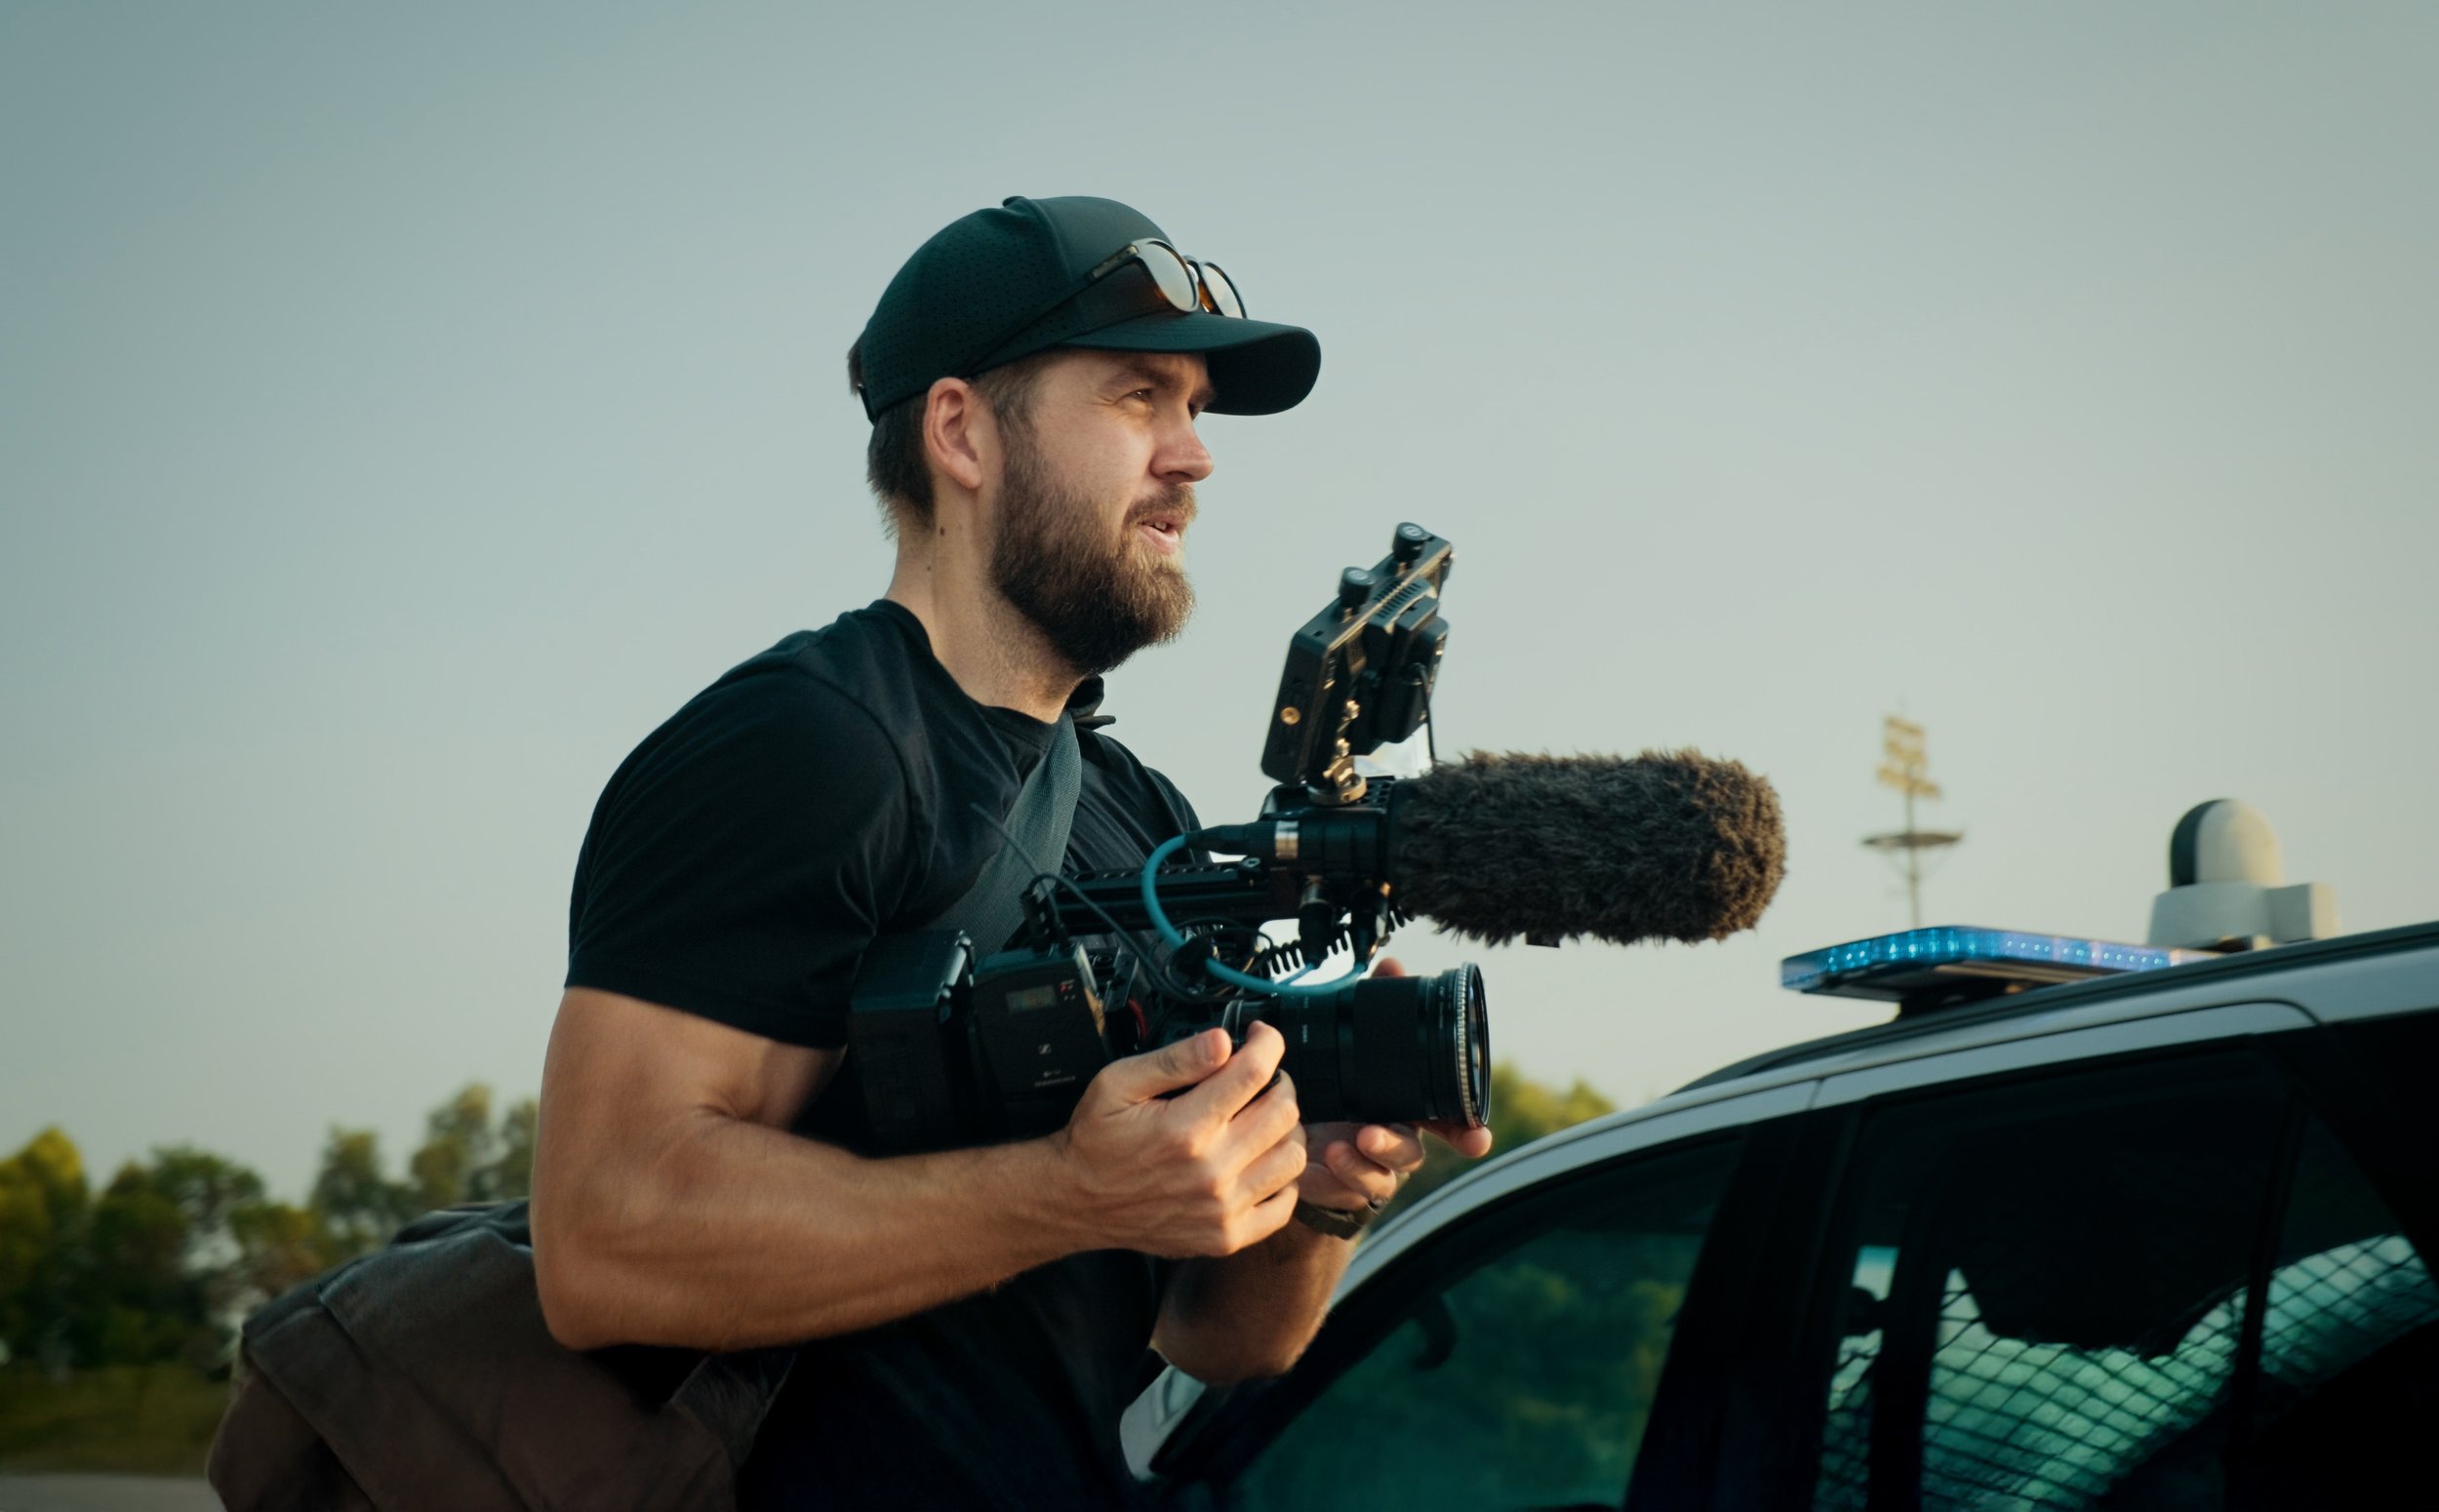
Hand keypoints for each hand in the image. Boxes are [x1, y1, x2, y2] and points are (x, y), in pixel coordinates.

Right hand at [1049, 1021, 1307, 1258]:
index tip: (1260, 1037)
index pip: (1254, 1072)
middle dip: (1278, 1082)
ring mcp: (1222, 1209)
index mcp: (1185, 1128)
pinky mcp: (1225, 1236)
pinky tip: (1259, 1160)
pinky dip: (1281, 1178)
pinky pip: (1284, 1205)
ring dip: (1284, 1129)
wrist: (1075, 1201)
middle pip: (1283, 1112)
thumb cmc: (1096, 1140)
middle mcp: (1211, 1171)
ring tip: (1261, 1118)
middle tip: (1259, 1077)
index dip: (1267, 1043)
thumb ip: (1175, 1061)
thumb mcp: (1119, 1083)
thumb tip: (1223, 1041)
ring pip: (1292, 1156)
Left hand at [1298, 958, 1493, 1212]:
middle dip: (1394, 1146)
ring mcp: (1371, 1168)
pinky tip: (1317, 1164)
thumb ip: (1378, 1008)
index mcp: (1407, 1106)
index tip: (1476, 1140)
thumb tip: (1393, 966)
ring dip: (1360, 1164)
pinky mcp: (1342, 1186)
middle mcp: (1395, 1139)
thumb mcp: (1356, 1046)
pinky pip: (1344, 1191)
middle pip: (1410, 1151)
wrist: (1304, 1133)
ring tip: (1336, 1147)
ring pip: (1379, 1177)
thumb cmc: (1342, 1089)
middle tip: (1369, 1134)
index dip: (1466, 1130)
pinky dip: (1331, 1179)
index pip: (1448, 1121)